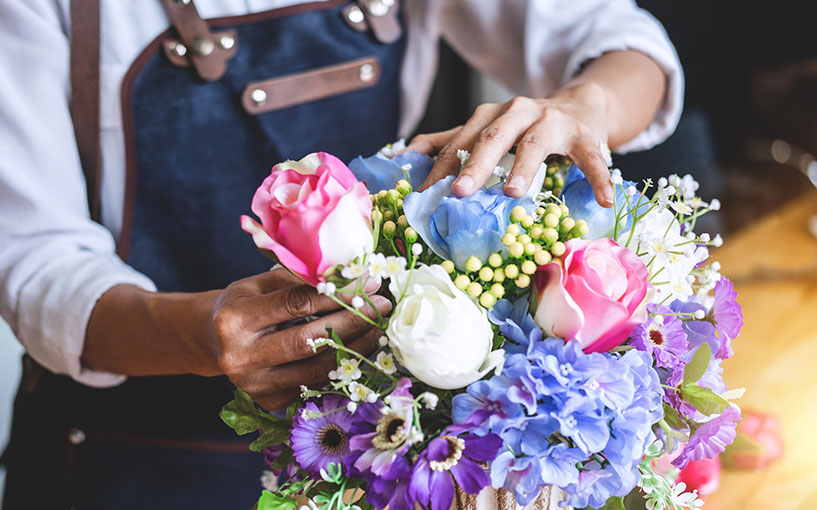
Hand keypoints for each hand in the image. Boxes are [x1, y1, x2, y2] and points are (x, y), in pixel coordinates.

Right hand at [208, 268, 390, 409]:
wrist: (213, 341)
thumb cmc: (243, 304)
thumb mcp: (260, 283)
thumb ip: (299, 280)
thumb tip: (351, 274)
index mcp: (235, 319)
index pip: (296, 304)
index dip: (338, 294)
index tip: (369, 283)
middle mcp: (241, 357)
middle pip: (309, 341)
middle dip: (352, 322)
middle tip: (382, 307)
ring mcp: (255, 385)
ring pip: (317, 369)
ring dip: (355, 348)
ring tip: (379, 328)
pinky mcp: (269, 402)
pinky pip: (315, 384)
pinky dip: (340, 366)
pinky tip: (360, 350)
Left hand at [405, 83, 613, 206]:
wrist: (581, 104)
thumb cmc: (526, 127)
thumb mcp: (487, 129)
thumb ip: (450, 140)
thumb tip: (403, 154)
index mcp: (490, 115)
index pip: (460, 141)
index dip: (440, 168)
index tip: (422, 195)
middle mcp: (518, 112)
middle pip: (492, 137)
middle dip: (474, 164)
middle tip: (459, 192)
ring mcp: (553, 121)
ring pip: (535, 143)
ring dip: (524, 168)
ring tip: (513, 194)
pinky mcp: (585, 134)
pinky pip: (591, 157)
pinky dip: (597, 178)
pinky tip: (603, 199)